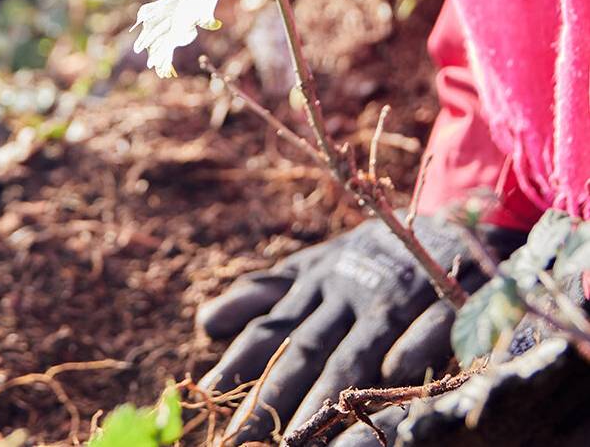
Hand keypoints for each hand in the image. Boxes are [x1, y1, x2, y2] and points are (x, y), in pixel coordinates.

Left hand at [197, 217, 525, 444]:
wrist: (444, 223)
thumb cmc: (364, 257)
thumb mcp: (310, 268)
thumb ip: (261, 295)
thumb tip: (206, 322)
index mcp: (310, 284)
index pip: (268, 329)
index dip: (239, 363)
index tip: (206, 394)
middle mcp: (344, 291)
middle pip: (306, 348)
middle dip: (274, 393)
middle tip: (243, 433)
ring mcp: (392, 296)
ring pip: (357, 348)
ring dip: (330, 388)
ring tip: (303, 430)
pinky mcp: (443, 298)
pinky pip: (428, 326)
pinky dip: (412, 348)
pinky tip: (393, 375)